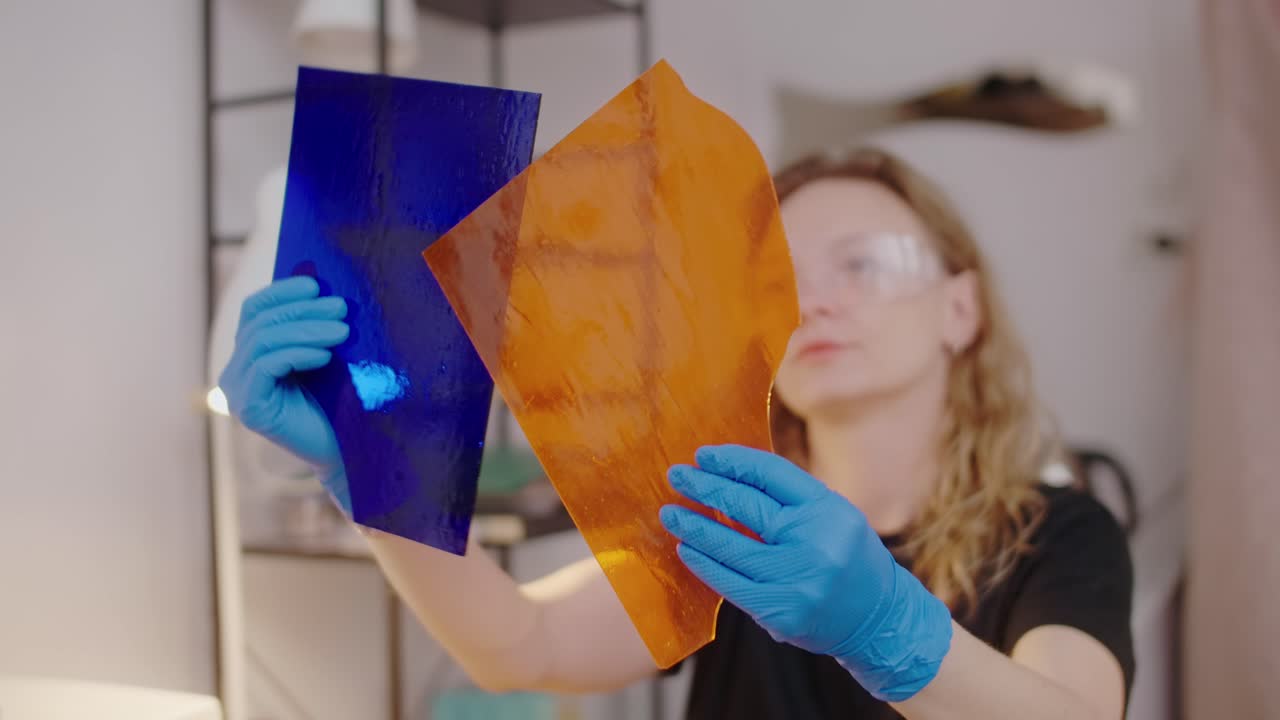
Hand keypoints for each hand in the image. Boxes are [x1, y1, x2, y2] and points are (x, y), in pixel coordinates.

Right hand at [218, 276, 349, 494]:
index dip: (281, 291)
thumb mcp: (326, 352)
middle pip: (260, 322)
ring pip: (263, 341)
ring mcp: (237, 392)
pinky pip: (267, 366)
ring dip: (306, 330)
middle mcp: (236, 371)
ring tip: (343, 330)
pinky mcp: (249, 408)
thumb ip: (313, 324)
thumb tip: (321, 284)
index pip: (255, 309)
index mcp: (250, 353)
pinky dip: (297, 353)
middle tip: (341, 306)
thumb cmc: (342, 399)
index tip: (315, 283)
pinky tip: (325, 355)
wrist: (349, 449)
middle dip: (302, 310)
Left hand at [660, 444, 951, 701]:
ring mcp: (795, 577)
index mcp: (827, 507)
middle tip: (676, 476)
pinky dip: (703, 563)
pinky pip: (729, 582)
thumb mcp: (831, 515)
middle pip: (744, 505)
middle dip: (704, 487)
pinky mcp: (779, 610)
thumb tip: (728, 474)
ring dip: (692, 525)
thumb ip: (789, 498)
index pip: (770, 472)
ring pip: (729, 544)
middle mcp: (813, 539)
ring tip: (670, 512)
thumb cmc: (847, 557)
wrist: (878, 618)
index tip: (703, 455)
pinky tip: (686, 548)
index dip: (732, 460)